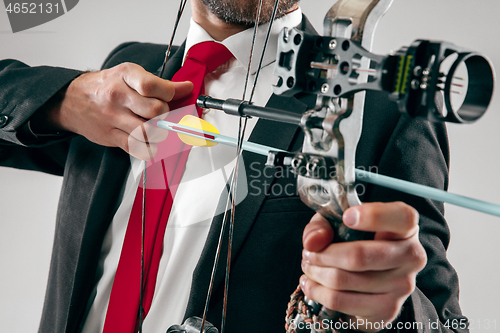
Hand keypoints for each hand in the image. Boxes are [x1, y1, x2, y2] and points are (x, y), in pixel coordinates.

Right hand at [43, 62, 192, 159]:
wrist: (72, 100)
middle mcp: (118, 96)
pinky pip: (137, 148)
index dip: (172, 92)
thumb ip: (160, 83)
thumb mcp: (130, 75)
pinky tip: (150, 142)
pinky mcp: (111, 136)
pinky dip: (150, 149)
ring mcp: (113, 118)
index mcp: (125, 76)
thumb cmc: (106, 86)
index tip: (179, 94)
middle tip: (165, 114)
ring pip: (149, 132)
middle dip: (167, 115)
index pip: (153, 86)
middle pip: (156, 111)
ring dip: (160, 133)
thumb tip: (187, 88)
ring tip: (158, 128)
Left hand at [300, 202, 426, 331]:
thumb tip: (314, 241)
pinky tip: (311, 283)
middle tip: (309, 253)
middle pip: (359, 256)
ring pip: (343, 280)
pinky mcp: (386, 309)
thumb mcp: (339, 223)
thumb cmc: (357, 243)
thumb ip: (324, 224)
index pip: (402, 217)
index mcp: (405, 228)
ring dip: (316, 272)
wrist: (371, 284)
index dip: (373, 215)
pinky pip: (339, 301)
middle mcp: (410, 256)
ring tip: (309, 266)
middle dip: (323, 254)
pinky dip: (317, 291)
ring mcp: (401, 286)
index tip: (347, 216)